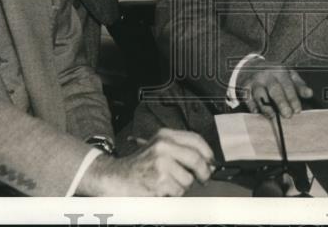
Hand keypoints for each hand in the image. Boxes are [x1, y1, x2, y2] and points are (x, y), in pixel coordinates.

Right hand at [78, 128, 213, 196]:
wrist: (115, 177)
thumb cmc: (139, 165)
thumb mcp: (158, 148)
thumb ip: (181, 150)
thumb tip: (209, 162)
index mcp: (165, 135)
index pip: (195, 139)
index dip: (208, 152)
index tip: (212, 163)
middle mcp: (163, 145)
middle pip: (196, 159)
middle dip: (204, 172)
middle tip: (204, 178)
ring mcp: (161, 163)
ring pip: (188, 179)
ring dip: (182, 186)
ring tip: (168, 182)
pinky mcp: (159, 180)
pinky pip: (178, 191)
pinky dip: (172, 193)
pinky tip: (160, 188)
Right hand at [238, 60, 312, 118]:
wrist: (252, 66)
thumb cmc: (275, 74)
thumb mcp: (288, 75)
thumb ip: (299, 85)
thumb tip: (310, 94)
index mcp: (279, 70)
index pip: (287, 85)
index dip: (293, 98)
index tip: (297, 110)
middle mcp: (266, 75)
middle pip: (274, 89)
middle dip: (281, 103)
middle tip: (288, 115)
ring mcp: (254, 81)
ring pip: (260, 95)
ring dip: (266, 107)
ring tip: (272, 116)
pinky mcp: (244, 88)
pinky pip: (247, 98)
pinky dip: (252, 106)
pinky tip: (257, 112)